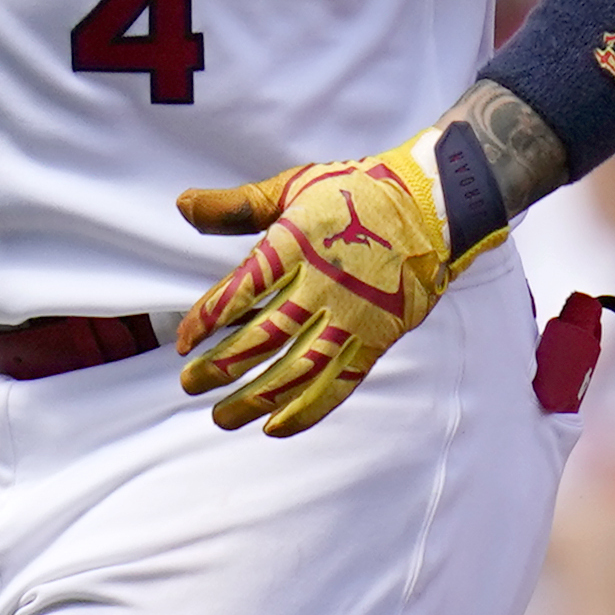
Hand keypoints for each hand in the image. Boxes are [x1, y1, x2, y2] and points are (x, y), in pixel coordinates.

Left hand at [174, 125, 500, 435]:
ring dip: (256, 398)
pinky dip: (308, 410)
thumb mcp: (292, 187)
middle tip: (190, 384)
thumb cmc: (355, 192)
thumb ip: (237, 206)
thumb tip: (182, 204)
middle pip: (265, 336)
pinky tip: (276, 427)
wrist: (432, 206)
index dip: (208, 319)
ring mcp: (353, 314)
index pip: (243, 288)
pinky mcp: (378, 337)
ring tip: (222, 416)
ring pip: (298, 368)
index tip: (182, 342)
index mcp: (297, 242)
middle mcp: (324, 283)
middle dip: (222, 366)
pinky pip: (341, 382)